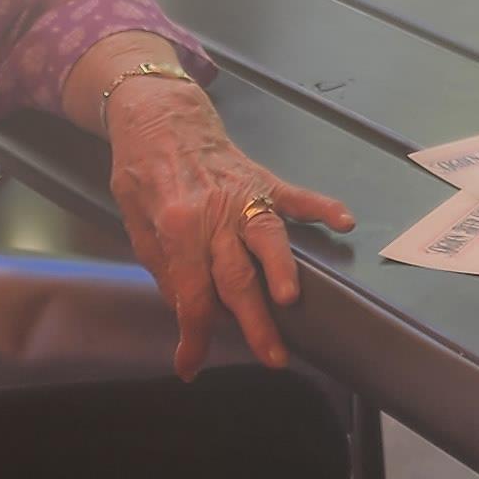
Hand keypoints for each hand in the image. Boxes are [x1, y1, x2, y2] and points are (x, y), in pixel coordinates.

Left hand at [102, 78, 355, 372]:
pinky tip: (344, 222)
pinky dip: (322, 208)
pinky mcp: (263, 180)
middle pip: (235, 276)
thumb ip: (161, 264)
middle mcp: (214, 214)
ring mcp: (243, 195)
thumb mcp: (133, 220)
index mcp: (177, 226)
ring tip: (292, 300)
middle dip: (253, 320)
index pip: (190, 293)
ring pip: (268, 238)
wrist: (159, 112)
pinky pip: (297, 197)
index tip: (191, 366)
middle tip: (272, 357)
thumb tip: (185, 306)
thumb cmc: (141, 168)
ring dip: (281, 270)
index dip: (192, 335)